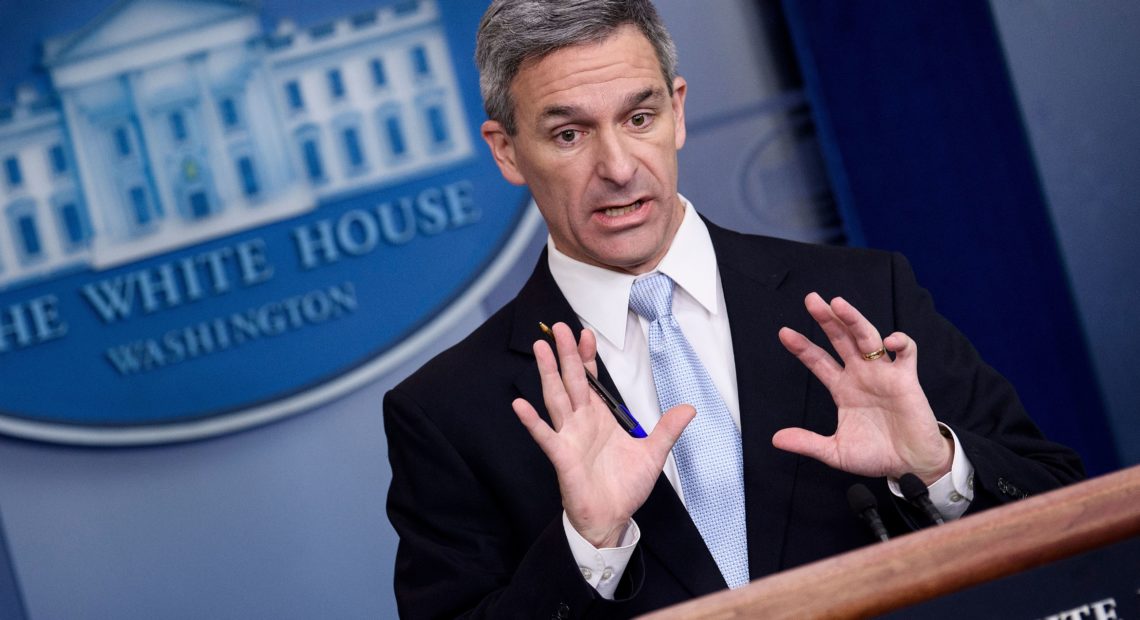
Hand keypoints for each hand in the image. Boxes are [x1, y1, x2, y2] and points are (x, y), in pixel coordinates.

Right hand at [513, 322, 694, 547]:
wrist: (612, 519)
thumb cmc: (624, 488)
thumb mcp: (653, 454)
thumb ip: (668, 430)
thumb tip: (689, 409)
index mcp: (600, 418)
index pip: (591, 380)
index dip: (587, 356)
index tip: (584, 333)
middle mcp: (581, 422)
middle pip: (571, 380)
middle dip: (566, 353)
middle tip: (558, 326)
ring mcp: (569, 437)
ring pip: (556, 398)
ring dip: (547, 373)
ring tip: (539, 348)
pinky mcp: (562, 457)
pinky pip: (544, 436)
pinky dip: (532, 421)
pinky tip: (520, 405)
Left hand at [773, 293, 952, 484]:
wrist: (911, 466)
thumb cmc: (876, 456)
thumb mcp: (835, 452)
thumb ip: (808, 443)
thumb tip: (776, 439)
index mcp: (843, 388)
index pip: (818, 361)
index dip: (802, 347)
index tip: (784, 333)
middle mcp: (861, 375)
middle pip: (841, 340)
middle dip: (826, 320)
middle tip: (811, 299)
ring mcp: (883, 374)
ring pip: (868, 338)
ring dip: (854, 320)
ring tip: (837, 303)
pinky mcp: (906, 379)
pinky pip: (905, 352)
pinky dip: (900, 342)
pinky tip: (889, 340)